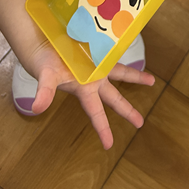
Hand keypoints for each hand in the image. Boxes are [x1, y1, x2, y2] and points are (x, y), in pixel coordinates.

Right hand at [28, 41, 154, 149]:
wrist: (42, 43)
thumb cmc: (44, 62)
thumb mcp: (46, 77)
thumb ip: (44, 92)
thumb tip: (37, 108)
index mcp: (84, 90)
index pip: (96, 113)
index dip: (103, 129)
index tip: (109, 145)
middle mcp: (94, 80)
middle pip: (114, 98)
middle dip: (127, 110)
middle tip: (140, 123)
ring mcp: (97, 65)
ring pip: (121, 73)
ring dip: (135, 77)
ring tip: (151, 81)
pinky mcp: (98, 50)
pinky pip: (114, 52)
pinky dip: (122, 52)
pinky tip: (133, 52)